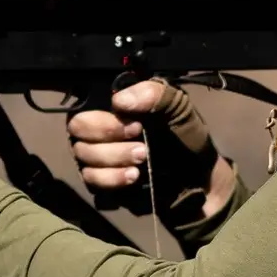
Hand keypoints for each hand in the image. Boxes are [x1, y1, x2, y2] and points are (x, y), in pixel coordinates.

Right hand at [66, 79, 234, 219]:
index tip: (134, 121)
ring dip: (114, 156)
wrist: (198, 181)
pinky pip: (90, 178)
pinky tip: (133, 176)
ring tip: (143, 158)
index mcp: (116, 106)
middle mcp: (100, 129)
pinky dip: (112, 177)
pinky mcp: (101, 182)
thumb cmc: (186, 140)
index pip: (86, 100)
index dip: (103, 111)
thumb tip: (119, 100)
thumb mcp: (178, 109)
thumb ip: (153, 94)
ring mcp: (97, 156)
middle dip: (107, 132)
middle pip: (78, 126)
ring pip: (83, 153)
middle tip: (139, 138)